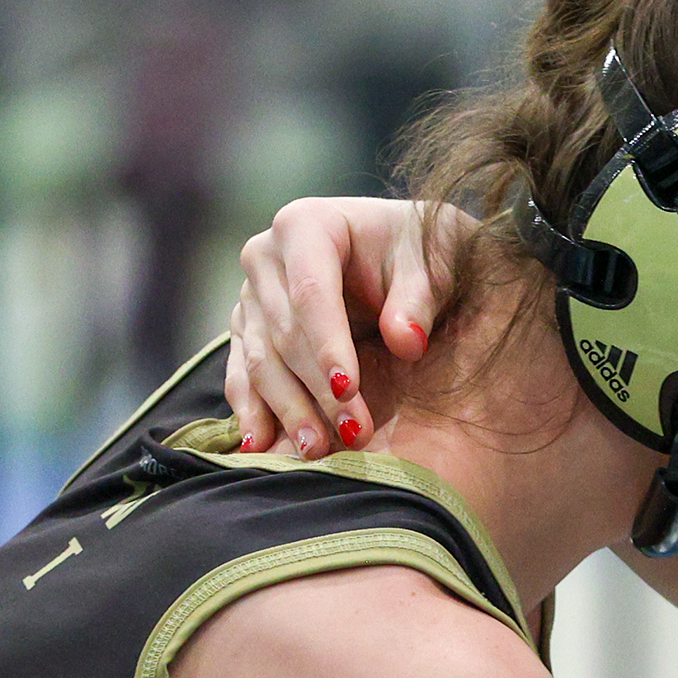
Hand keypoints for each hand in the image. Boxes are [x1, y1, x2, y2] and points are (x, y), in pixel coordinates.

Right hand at [227, 197, 456, 457]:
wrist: (399, 253)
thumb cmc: (421, 251)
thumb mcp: (434, 262)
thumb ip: (418, 298)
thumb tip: (407, 342)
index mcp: (307, 225)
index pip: (310, 291)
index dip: (327, 343)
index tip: (348, 390)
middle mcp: (265, 256)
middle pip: (284, 333)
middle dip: (318, 390)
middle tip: (353, 436)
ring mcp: (251, 295)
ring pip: (261, 361)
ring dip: (288, 410)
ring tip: (317, 452)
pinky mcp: (248, 330)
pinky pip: (243, 375)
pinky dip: (254, 412)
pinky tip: (261, 447)